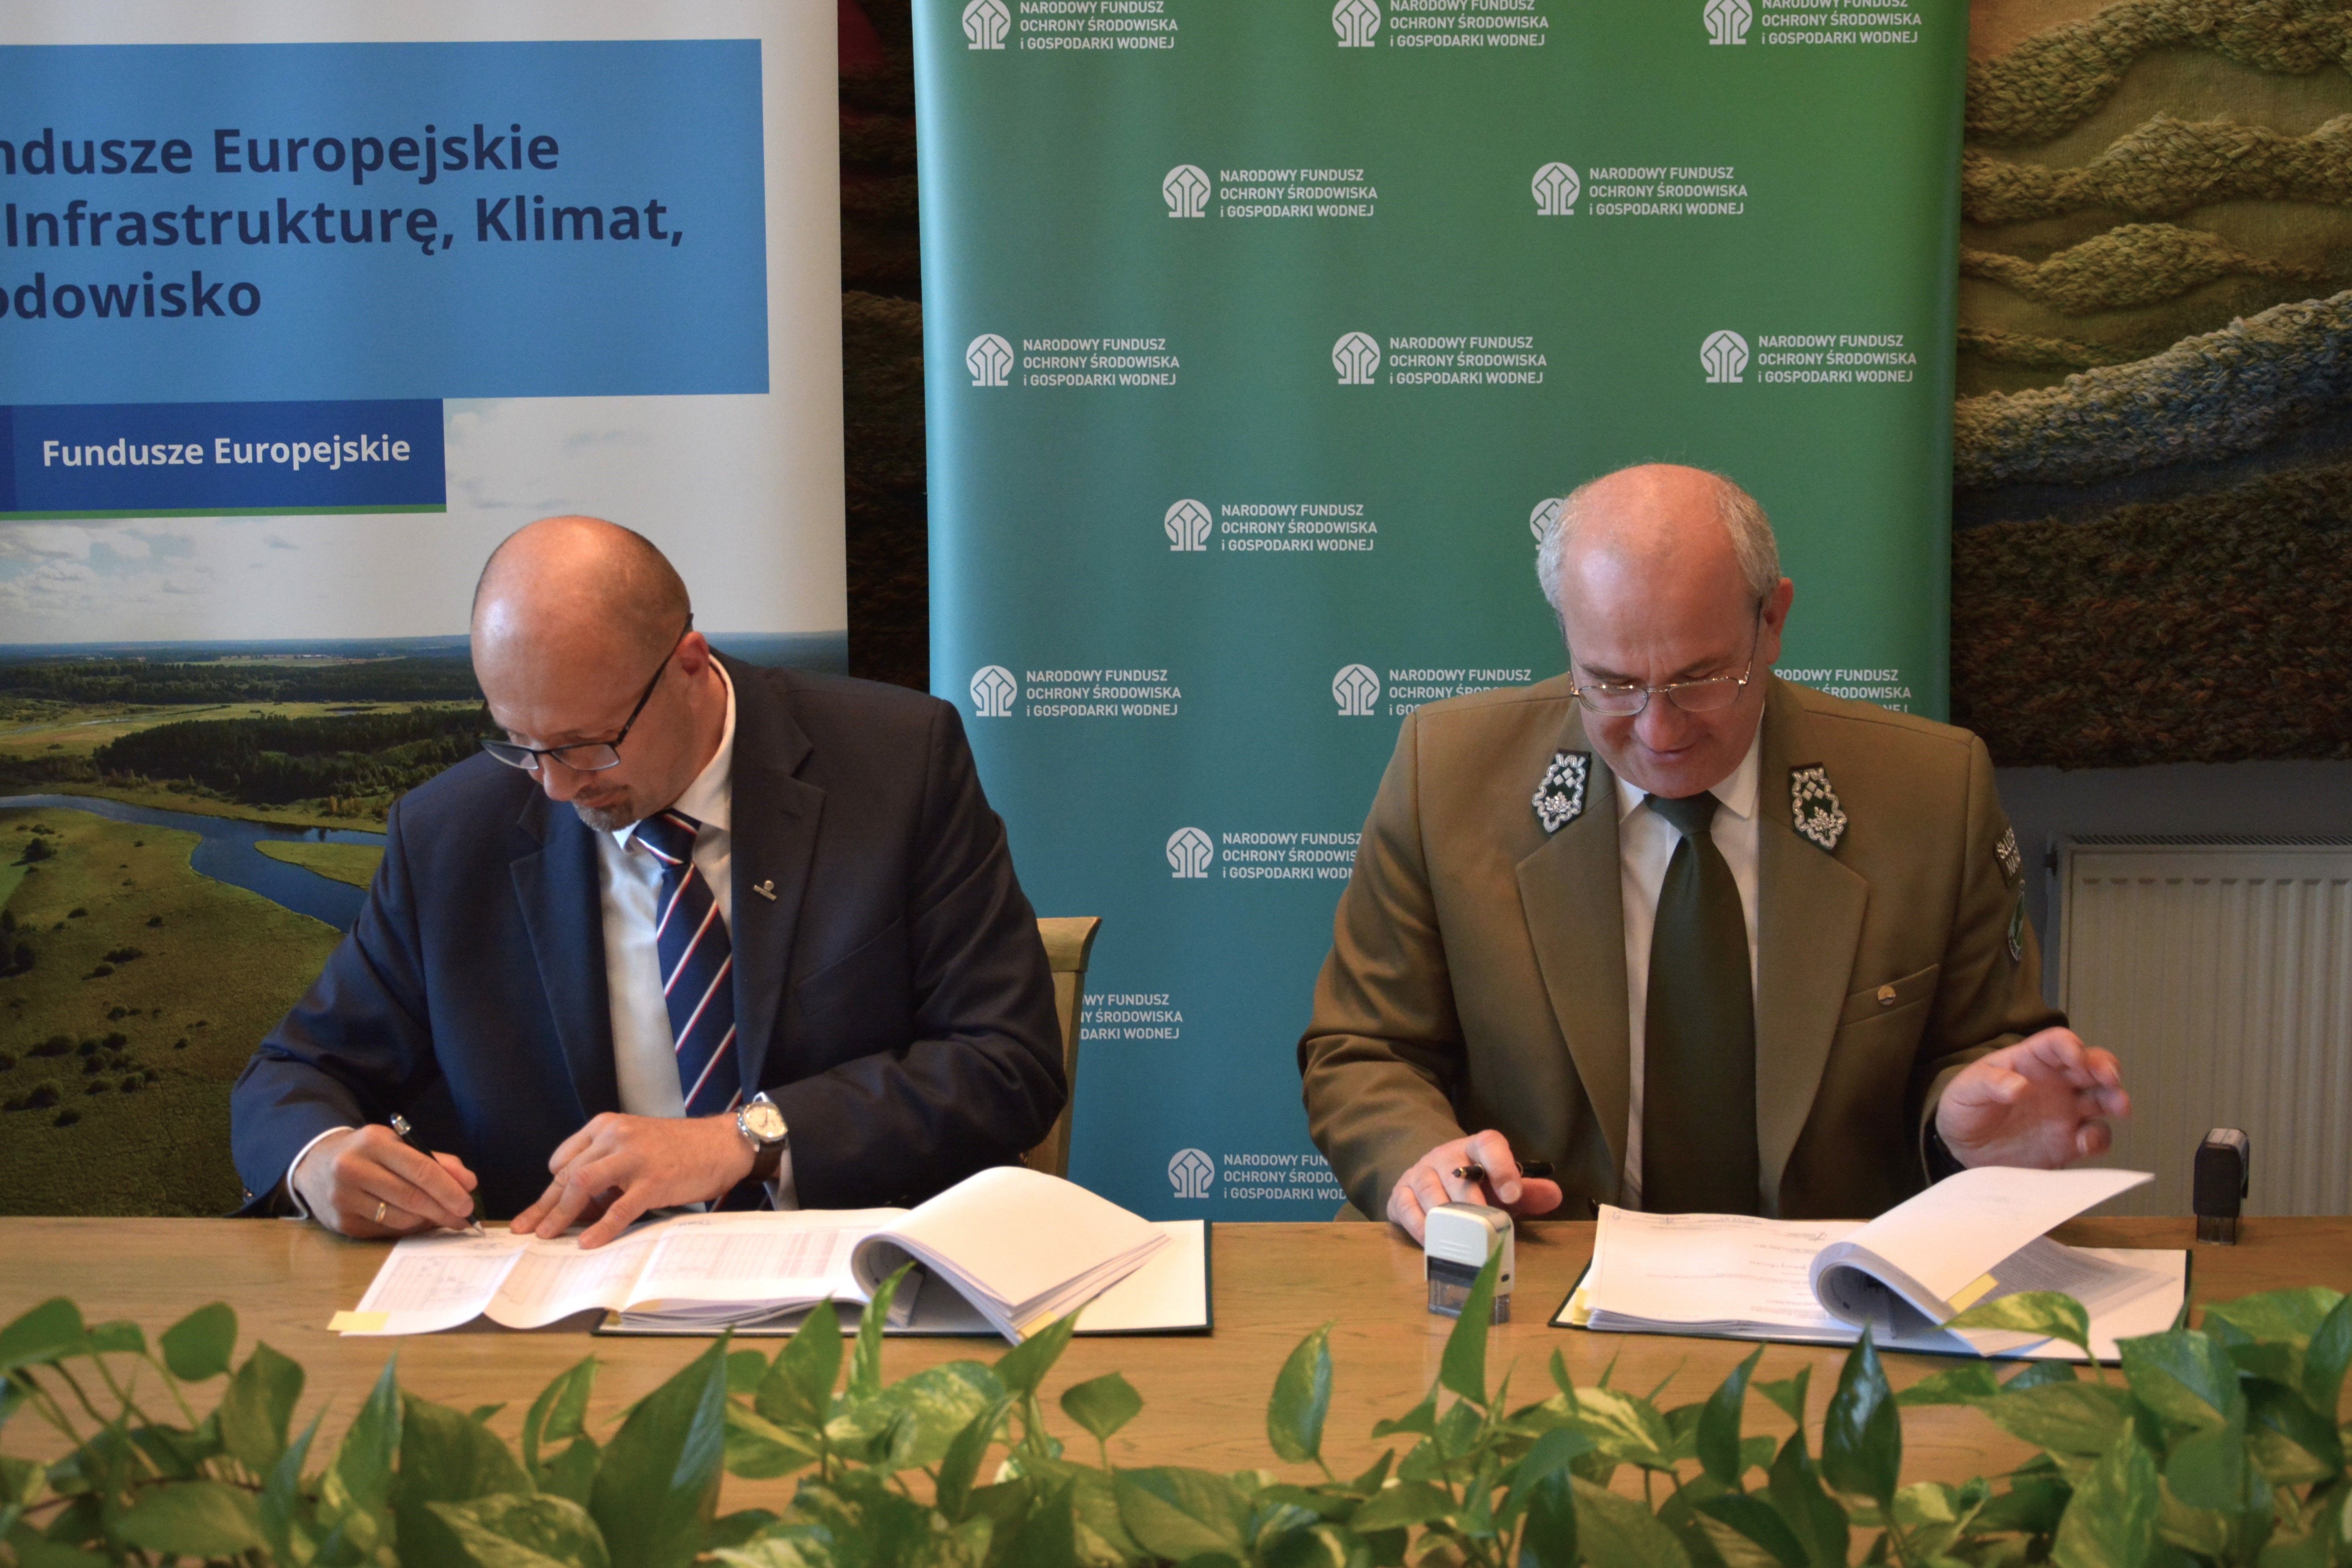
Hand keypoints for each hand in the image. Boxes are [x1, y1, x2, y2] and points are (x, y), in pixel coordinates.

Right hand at [292, 1125, 477, 1237]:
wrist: (317, 1165)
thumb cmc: (369, 1154)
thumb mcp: (398, 1145)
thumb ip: (436, 1161)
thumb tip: (468, 1183)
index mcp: (373, 1142)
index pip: (420, 1169)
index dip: (448, 1189)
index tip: (468, 1203)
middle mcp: (353, 1169)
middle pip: (411, 1197)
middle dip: (444, 1210)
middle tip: (464, 1219)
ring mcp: (344, 1198)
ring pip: (400, 1218)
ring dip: (427, 1222)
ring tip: (441, 1218)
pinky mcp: (341, 1222)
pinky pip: (385, 1230)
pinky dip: (407, 1229)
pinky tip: (416, 1222)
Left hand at [511, 1113, 754, 1247]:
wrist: (721, 1144)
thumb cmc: (678, 1149)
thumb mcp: (634, 1146)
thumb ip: (605, 1167)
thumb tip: (577, 1208)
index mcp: (606, 1126)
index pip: (564, 1160)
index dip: (547, 1191)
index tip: (535, 1212)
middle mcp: (616, 1136)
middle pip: (567, 1174)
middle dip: (543, 1206)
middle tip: (525, 1229)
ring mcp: (634, 1158)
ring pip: (583, 1185)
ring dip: (561, 1214)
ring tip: (547, 1237)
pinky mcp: (653, 1180)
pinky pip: (619, 1208)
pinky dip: (601, 1228)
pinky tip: (589, 1243)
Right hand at [1386, 1129, 1562, 1243]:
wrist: (1433, 1177)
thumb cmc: (1475, 1186)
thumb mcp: (1502, 1186)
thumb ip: (1527, 1191)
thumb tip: (1555, 1195)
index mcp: (1475, 1148)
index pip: (1489, 1145)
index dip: (1501, 1167)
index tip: (1513, 1194)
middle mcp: (1445, 1156)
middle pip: (1457, 1172)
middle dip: (1471, 1199)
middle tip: (1484, 1224)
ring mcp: (1419, 1172)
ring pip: (1429, 1189)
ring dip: (1444, 1214)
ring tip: (1458, 1236)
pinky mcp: (1399, 1192)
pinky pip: (1406, 1206)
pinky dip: (1419, 1226)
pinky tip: (1432, 1242)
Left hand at [1937, 1028, 2128, 1169]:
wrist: (1965, 1149)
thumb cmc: (1965, 1109)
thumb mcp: (1966, 1090)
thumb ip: (1988, 1084)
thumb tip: (2018, 1086)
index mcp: (2031, 1062)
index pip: (2057, 1043)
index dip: (2070, 1045)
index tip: (2075, 1055)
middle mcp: (2056, 1083)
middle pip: (2092, 1066)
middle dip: (2106, 1067)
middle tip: (2109, 1077)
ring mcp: (2067, 1112)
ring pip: (2103, 1099)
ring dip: (2115, 1099)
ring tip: (2119, 1106)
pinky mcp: (2070, 1141)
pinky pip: (2096, 1137)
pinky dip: (2098, 1139)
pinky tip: (2085, 1142)